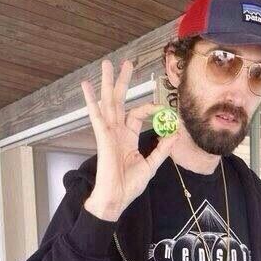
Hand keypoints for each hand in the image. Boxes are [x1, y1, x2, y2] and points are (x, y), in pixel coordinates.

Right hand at [81, 59, 180, 220]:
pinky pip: (96, 116)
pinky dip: (91, 100)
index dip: (152, 109)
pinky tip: (86, 86)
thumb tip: (175, 133)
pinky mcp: (102, 138)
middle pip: (120, 101)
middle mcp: (116, 132)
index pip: (138, 114)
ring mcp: (108, 133)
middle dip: (123, 81)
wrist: (116, 198)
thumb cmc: (129, 185)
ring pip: (108, 102)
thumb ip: (162, 148)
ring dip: (108, 83)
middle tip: (126, 63)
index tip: (165, 112)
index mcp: (127, 137)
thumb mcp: (151, 165)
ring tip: (106, 64)